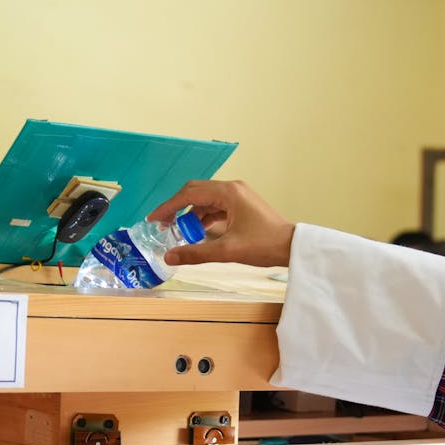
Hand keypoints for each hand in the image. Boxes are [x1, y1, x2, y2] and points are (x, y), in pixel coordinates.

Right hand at [146, 179, 294, 267]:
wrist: (291, 247)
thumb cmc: (265, 245)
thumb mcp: (227, 251)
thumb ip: (196, 253)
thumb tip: (169, 256)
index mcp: (228, 192)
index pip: (189, 194)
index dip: (168, 207)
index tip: (153, 219)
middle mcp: (232, 188)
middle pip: (195, 193)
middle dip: (176, 209)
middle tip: (162, 226)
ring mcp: (238, 195)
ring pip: (205, 201)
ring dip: (190, 215)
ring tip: (179, 233)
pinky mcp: (241, 204)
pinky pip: (216, 207)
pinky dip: (203, 218)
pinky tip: (197, 232)